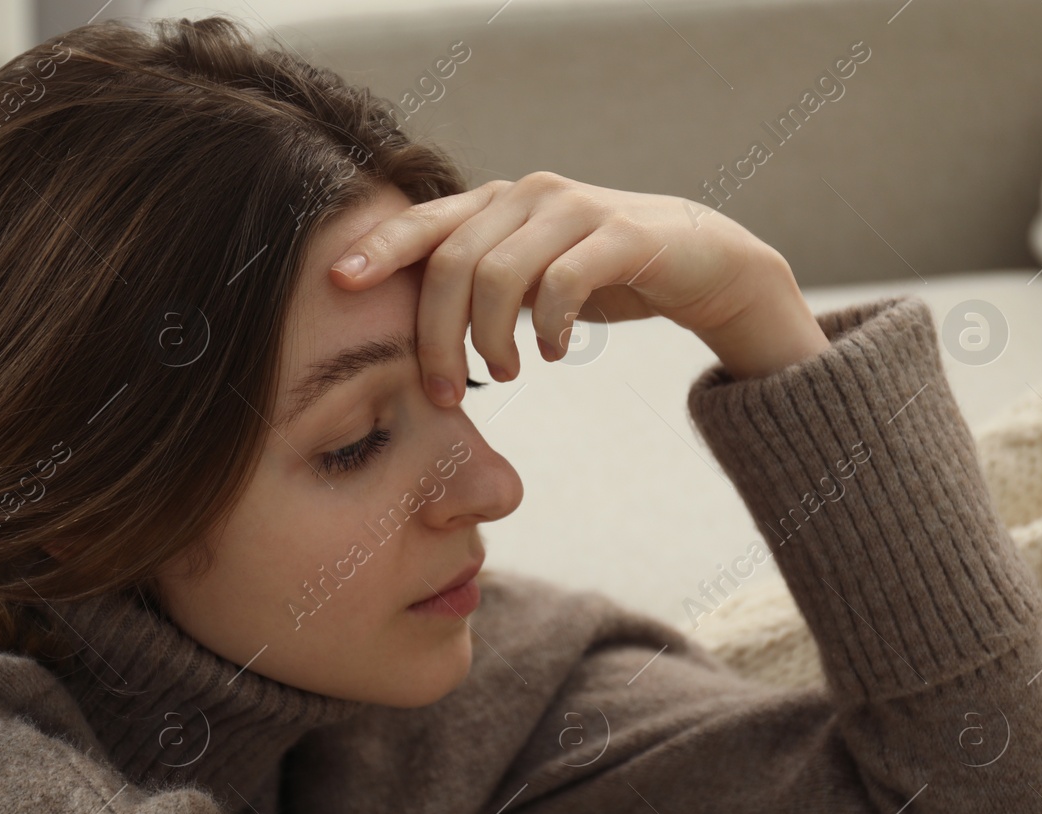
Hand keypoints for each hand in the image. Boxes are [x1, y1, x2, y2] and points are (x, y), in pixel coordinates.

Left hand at [328, 171, 832, 401]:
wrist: (703, 261)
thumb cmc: (601, 276)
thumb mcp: (529, 279)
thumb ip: (479, 286)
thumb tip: (415, 334)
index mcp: (498, 202)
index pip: (425, 222)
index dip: (379, 248)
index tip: (338, 283)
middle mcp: (530, 194)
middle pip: (452, 262)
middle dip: (434, 335)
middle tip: (441, 392)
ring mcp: (576, 209)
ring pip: (499, 274)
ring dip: (489, 339)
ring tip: (503, 374)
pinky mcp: (622, 235)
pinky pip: (562, 283)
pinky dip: (548, 327)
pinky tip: (554, 354)